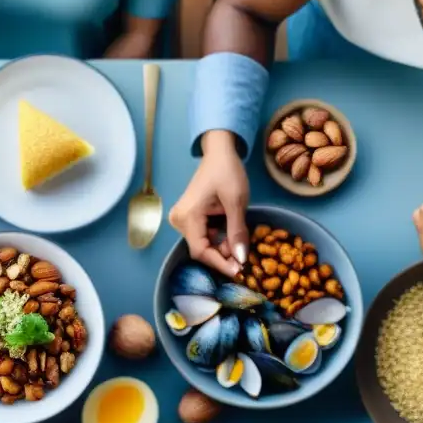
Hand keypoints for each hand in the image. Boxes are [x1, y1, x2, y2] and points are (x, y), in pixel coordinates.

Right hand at [169, 132, 249, 277]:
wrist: (219, 151)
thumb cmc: (227, 171)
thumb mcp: (236, 202)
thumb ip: (237, 232)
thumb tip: (241, 259)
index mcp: (188, 216)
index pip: (200, 250)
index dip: (219, 263)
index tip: (239, 271)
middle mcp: (179, 220)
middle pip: (200, 249)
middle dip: (222, 255)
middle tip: (244, 255)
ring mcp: (181, 219)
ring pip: (202, 244)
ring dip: (221, 247)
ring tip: (239, 241)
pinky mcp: (187, 217)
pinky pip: (202, 235)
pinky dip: (217, 238)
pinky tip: (230, 234)